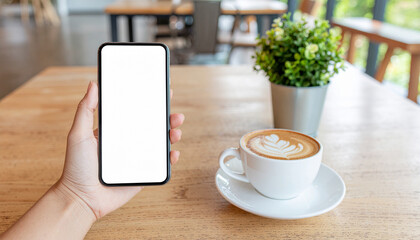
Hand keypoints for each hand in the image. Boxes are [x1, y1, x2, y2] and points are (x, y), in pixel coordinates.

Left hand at [54, 82, 184, 219]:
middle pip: (153, 127)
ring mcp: (136, 159)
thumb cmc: (76, 167)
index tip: (161, 94)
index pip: (136, 114)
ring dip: (171, 136)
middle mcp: (127, 143)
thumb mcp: (78, 134)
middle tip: (174, 114)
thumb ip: (85, 110)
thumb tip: (93, 84)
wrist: (81, 199)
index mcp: (115, 132)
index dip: (150, 104)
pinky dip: (170, 158)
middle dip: (167, 119)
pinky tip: (174, 153)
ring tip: (176, 131)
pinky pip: (160, 165)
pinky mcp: (142, 174)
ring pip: (160, 144)